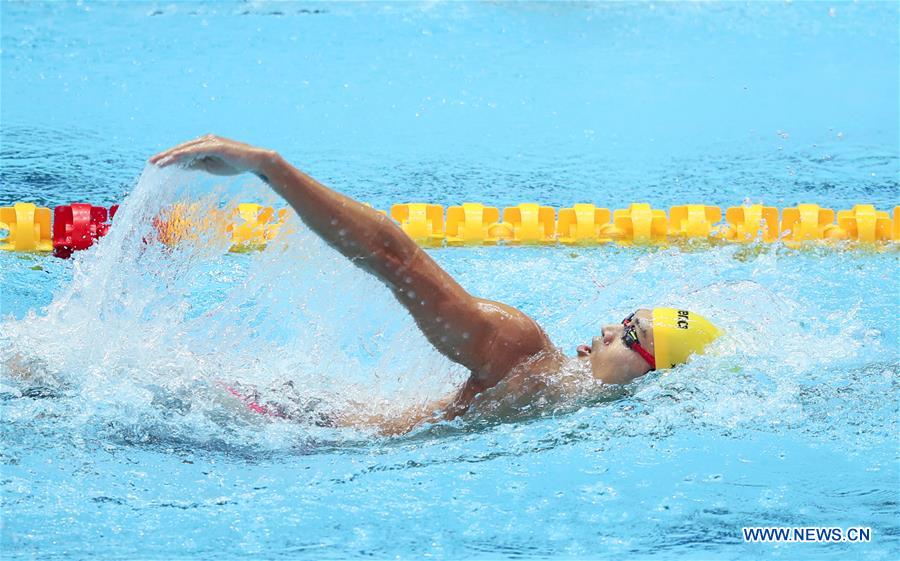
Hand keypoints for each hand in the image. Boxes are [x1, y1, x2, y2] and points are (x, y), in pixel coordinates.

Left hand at [149, 134, 274, 175]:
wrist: (255, 161)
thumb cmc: (235, 164)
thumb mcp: (212, 166)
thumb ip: (197, 164)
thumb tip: (182, 166)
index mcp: (204, 144)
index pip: (183, 151)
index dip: (169, 157)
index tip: (157, 163)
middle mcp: (205, 140)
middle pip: (181, 148)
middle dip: (165, 155)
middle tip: (150, 162)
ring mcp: (210, 141)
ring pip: (185, 149)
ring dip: (170, 156)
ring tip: (157, 163)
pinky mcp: (215, 146)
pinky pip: (195, 151)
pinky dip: (182, 155)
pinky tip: (172, 160)